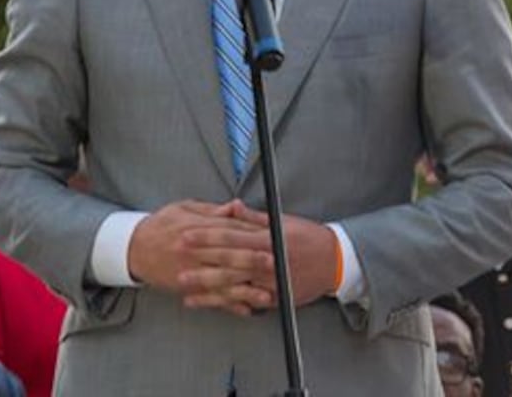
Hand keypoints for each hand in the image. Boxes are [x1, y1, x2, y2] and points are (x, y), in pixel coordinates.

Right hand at [129, 200, 274, 315]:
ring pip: (222, 281)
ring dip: (246, 289)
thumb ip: (212, 211)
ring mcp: (190, 271)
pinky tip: (245, 309)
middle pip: (227, 255)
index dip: (250, 233)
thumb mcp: (184, 209)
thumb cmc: (161, 225)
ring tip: (266, 294)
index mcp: (195, 227)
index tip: (269, 235)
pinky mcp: (187, 287)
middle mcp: (193, 250)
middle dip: (252, 259)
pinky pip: (211, 298)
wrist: (133, 248)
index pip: (227, 229)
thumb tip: (235, 206)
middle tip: (275, 262)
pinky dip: (229, 305)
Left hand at [189, 205, 339, 308]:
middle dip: (200, 261)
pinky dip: (227, 303)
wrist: (335, 262)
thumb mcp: (280, 222)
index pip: (230, 236)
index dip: (205, 235)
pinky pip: (247, 301)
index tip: (185, 235)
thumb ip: (252, 218)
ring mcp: (270, 282)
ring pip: (234, 285)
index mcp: (266, 238)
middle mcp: (267, 260)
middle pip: (228, 261)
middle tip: (176, 261)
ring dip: (208, 287)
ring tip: (185, 288)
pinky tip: (209, 304)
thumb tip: (231, 207)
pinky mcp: (275, 298)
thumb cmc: (307, 237)